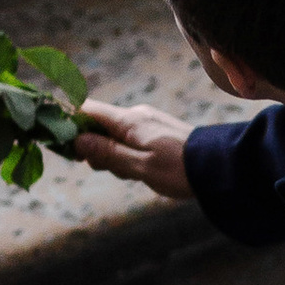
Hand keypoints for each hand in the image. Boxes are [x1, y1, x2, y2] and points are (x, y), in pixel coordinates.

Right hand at [73, 98, 193, 199]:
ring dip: (114, 157)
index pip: (86, 110)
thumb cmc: (180, 169)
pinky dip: (128, 157)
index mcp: (129, 121)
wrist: (220, 166)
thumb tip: (77, 141)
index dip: (69, 123)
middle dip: (95, 150)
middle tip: (116, 170)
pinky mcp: (155, 132)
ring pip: (113, 137)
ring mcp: (146, 123)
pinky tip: (143, 171)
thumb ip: (108, 154)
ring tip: (137, 174)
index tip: (65, 146)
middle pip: (97, 127)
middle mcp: (135, 116)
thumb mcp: (141, 167)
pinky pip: (129, 141)